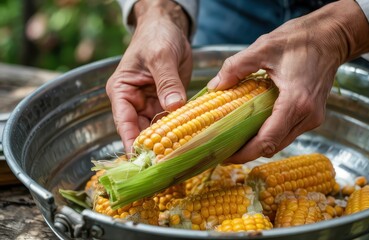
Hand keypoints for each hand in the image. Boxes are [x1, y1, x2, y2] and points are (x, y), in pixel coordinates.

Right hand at [106, 0, 191, 153]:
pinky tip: (191, 141)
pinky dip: (181, 130)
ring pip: (158, 130)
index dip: (133, 143)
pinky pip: (173, 121)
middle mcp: (134, 102)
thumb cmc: (156, 36)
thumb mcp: (160, 56)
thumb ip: (167, 82)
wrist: (169, 27)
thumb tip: (174, 107)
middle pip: (141, 131)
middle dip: (153, 148)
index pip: (124, 123)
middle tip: (167, 165)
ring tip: (180, 158)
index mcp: (122, 91)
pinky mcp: (167, 102)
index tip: (143, 161)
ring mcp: (151, 104)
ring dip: (169, 142)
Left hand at [209, 0, 368, 162]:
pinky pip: (287, 133)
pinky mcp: (313, 116)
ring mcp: (312, 118)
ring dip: (258, 145)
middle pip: (273, 147)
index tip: (223, 155)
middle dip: (247, 153)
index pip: (267, 140)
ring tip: (234, 140)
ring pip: (280, 143)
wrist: (331, 37)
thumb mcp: (263, 48)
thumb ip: (235, 67)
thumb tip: (214, 86)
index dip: (244, 153)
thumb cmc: (300, 40)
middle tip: (223, 149)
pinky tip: (252, 127)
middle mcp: (307, 116)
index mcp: (296, 102)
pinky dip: (269, 135)